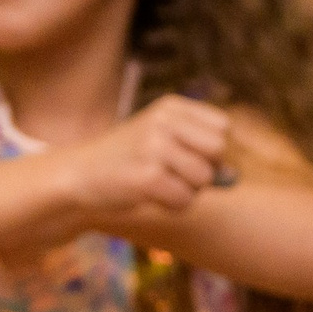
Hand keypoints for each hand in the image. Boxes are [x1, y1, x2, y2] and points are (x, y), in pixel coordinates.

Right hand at [57, 95, 231, 221]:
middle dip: (204, 170)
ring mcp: (154, 147)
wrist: (78, 174)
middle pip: (218, 151)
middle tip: (174, 173)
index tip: (187, 155)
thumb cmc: (129, 159)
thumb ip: (202, 153)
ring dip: (187, 190)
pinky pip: (185, 200)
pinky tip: (149, 195)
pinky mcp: (146, 177)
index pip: (223, 127)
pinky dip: (173, 205)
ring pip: (204, 178)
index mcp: (171, 106)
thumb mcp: (164, 140)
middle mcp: (164, 121)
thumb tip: (234, 177)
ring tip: (158, 183)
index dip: (212, 150)